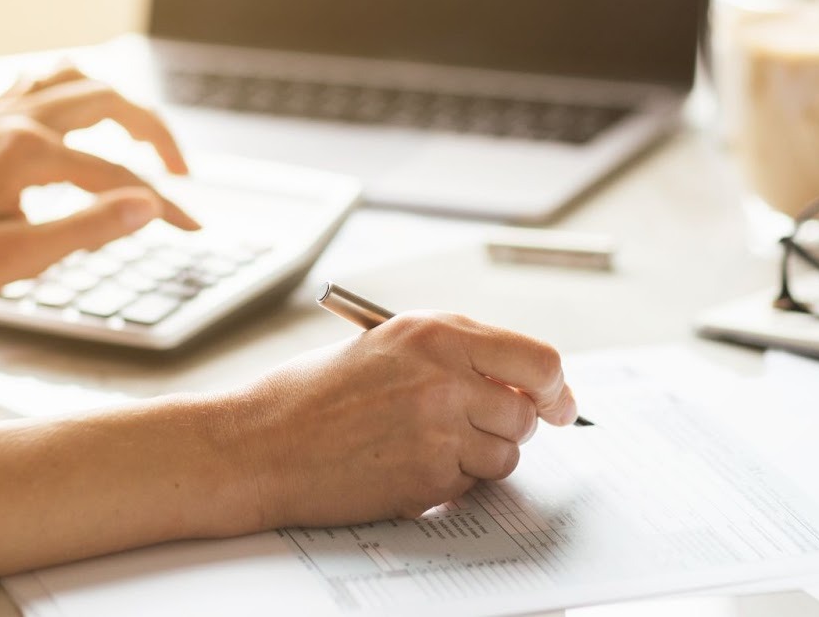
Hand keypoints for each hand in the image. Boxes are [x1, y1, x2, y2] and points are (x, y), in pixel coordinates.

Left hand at [0, 64, 197, 296]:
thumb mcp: (14, 258)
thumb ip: (87, 229)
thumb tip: (147, 206)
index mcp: (29, 153)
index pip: (118, 176)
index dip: (163, 204)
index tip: (193, 228)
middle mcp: (19, 120)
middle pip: (113, 105)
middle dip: (157, 137)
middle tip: (182, 176)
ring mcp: (1, 113)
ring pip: (80, 79)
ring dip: (122, 103)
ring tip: (143, 138)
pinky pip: (43, 80)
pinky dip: (77, 87)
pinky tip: (84, 108)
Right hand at [228, 312, 578, 527]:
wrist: (261, 442)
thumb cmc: (315, 393)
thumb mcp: (388, 345)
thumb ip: (454, 354)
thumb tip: (519, 382)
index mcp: (437, 333)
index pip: (537, 360)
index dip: (554, 387)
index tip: (557, 403)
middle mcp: (445, 377)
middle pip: (528, 413)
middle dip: (514, 425)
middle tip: (484, 428)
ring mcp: (439, 431)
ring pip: (505, 455)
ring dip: (481, 456)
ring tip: (428, 443)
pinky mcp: (427, 479)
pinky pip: (470, 485)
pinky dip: (449, 481)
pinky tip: (404, 464)